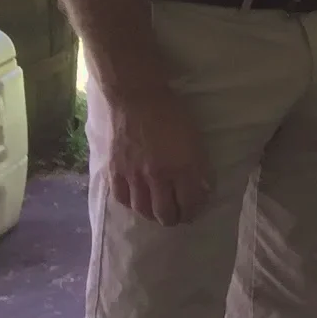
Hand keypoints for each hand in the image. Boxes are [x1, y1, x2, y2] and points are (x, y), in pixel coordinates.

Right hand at [106, 90, 211, 225]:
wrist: (136, 98)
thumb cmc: (172, 114)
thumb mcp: (195, 139)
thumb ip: (198, 166)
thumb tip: (201, 189)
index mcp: (183, 167)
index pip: (191, 202)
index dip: (194, 211)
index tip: (195, 211)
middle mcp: (158, 176)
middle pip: (166, 213)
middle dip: (175, 219)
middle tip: (178, 217)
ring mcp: (134, 176)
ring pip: (143, 211)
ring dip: (154, 215)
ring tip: (159, 213)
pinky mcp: (115, 172)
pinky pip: (123, 200)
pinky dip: (133, 205)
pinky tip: (139, 202)